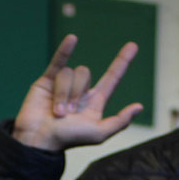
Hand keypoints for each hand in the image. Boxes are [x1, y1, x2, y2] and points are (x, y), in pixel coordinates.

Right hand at [12, 35, 142, 151]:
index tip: (133, 46)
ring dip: (63, 93)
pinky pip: (58, 61)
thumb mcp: (97, 134)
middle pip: (85, 74)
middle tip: (67, 114)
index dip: (122, 62)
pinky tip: (72, 39)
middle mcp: (80, 91)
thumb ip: (119, 122)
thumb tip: (139, 107)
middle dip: (75, 93)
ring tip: (55, 112)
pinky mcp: (46, 81)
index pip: (111, 78)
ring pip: (69, 73)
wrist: (38, 140)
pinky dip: (64, 50)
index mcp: (94, 102)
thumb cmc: (67, 139)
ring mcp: (63, 84)